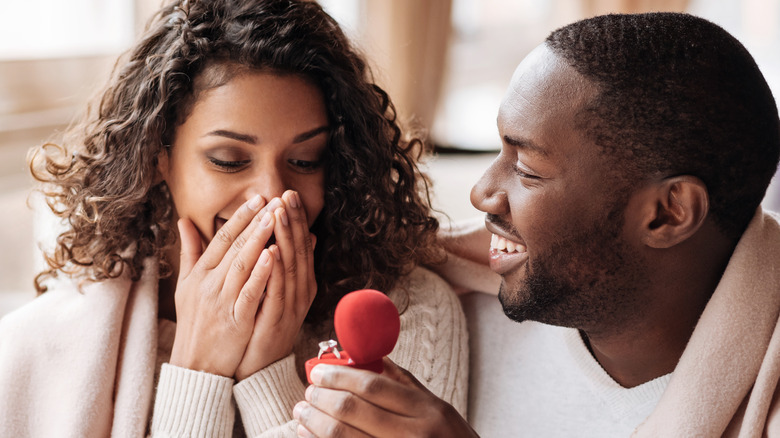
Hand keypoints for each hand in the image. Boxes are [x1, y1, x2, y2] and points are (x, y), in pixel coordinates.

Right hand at [169, 195, 276, 376]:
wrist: (196, 364)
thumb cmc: (194, 322)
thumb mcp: (186, 285)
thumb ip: (190, 252)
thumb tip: (184, 220)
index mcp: (199, 274)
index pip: (221, 239)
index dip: (239, 217)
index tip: (256, 198)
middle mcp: (209, 284)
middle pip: (233, 247)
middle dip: (254, 222)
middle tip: (272, 200)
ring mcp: (222, 302)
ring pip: (242, 265)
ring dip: (259, 240)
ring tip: (275, 219)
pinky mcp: (236, 319)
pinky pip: (250, 292)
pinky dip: (261, 273)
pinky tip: (274, 255)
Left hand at [235, 190, 317, 379]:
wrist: (258, 367)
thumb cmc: (263, 325)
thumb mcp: (276, 291)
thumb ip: (286, 264)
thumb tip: (306, 236)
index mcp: (299, 282)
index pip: (300, 245)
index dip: (295, 219)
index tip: (287, 194)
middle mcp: (299, 291)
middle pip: (298, 250)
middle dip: (293, 221)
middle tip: (287, 194)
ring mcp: (290, 306)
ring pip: (290, 266)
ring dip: (286, 238)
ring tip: (279, 213)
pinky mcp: (277, 320)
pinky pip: (277, 292)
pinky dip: (275, 271)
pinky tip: (272, 252)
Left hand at [293, 358, 478, 437]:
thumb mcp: (437, 408)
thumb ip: (403, 384)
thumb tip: (369, 356)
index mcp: (427, 412)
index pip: (373, 386)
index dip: (339, 375)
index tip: (319, 371)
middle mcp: (413, 436)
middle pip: (353, 411)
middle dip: (322, 398)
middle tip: (308, 392)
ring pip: (341, 437)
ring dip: (314, 423)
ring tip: (302, 412)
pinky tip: (311, 436)